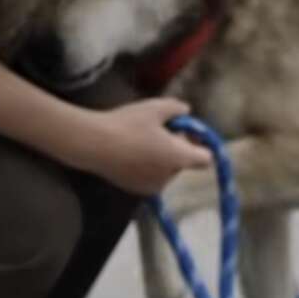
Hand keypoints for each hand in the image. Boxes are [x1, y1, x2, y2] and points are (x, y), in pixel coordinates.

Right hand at [85, 98, 211, 195]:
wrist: (93, 144)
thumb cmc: (128, 124)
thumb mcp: (155, 107)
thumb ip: (177, 108)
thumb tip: (187, 111)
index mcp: (178, 157)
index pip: (205, 159)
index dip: (200, 144)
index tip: (185, 131)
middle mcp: (169, 177)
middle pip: (183, 162)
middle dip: (175, 146)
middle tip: (157, 128)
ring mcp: (151, 186)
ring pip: (166, 169)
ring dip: (161, 156)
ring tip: (141, 138)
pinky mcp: (135, 190)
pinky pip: (150, 176)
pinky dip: (147, 165)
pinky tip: (130, 150)